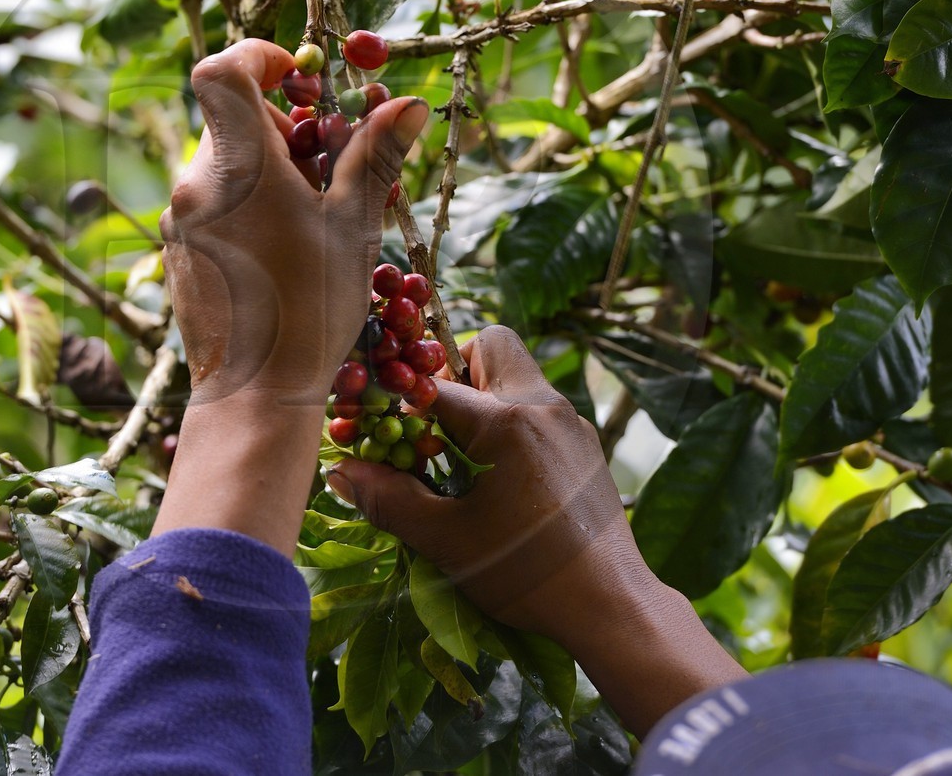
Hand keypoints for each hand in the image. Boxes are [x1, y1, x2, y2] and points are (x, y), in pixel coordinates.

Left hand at [159, 39, 427, 408]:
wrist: (253, 394)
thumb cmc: (310, 311)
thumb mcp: (354, 229)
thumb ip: (375, 158)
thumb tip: (409, 104)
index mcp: (240, 166)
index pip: (222, 69)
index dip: (259, 56)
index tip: (300, 77)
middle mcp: (196, 184)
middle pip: (234, 120)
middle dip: (285, 129)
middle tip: (331, 167)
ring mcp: (180, 219)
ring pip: (225, 163)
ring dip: (270, 169)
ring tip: (314, 216)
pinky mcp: (178, 249)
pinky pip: (212, 202)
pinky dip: (248, 204)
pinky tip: (284, 248)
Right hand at [326, 325, 639, 634]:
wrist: (612, 605)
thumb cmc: (527, 572)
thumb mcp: (447, 539)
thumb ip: (389, 499)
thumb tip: (340, 472)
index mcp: (507, 421)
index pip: (431, 384)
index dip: (394, 400)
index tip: (376, 424)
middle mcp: (544, 406)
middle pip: (490, 345)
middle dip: (452, 371)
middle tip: (431, 425)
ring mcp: (570, 424)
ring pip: (517, 376)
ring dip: (482, 400)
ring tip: (461, 458)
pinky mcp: (584, 447)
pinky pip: (538, 410)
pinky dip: (510, 424)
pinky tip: (499, 478)